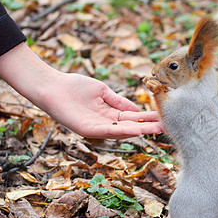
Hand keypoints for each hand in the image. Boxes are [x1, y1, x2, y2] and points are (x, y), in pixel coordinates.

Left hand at [0, 43, 163, 138]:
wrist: (51, 86)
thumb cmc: (74, 86)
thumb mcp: (102, 91)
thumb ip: (119, 102)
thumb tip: (137, 109)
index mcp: (109, 114)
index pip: (132, 117)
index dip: (147, 118)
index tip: (162, 117)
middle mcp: (104, 123)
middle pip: (130, 126)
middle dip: (148, 127)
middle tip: (166, 127)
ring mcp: (95, 127)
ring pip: (121, 131)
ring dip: (139, 131)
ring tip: (155, 130)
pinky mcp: (85, 129)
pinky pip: (106, 131)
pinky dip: (121, 131)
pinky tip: (134, 130)